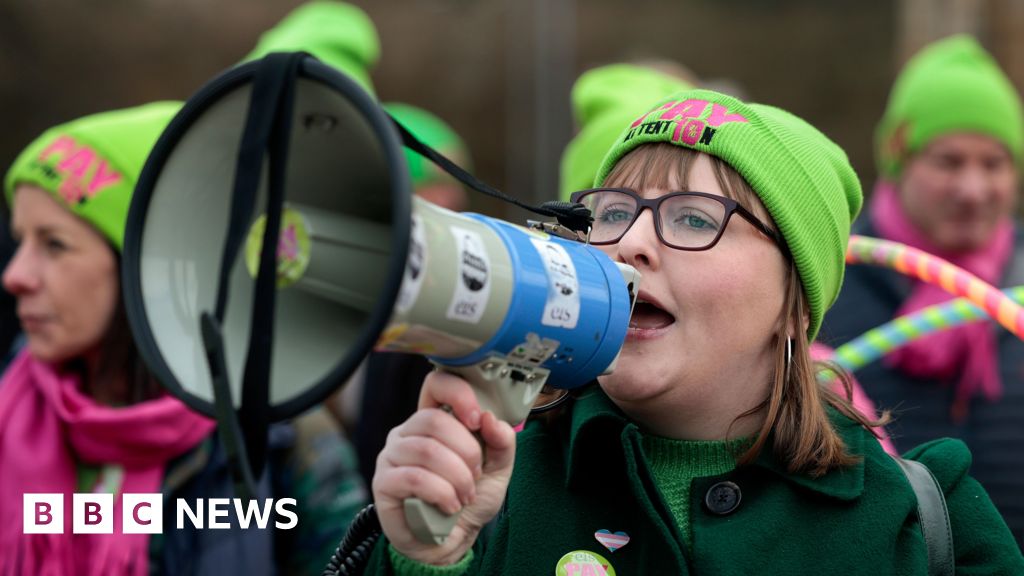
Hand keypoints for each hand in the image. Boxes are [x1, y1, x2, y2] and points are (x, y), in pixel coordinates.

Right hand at [372, 370, 516, 564]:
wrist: (451, 540)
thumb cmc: (468, 499)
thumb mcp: (497, 469)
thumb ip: (501, 442)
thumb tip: (490, 418)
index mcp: (434, 421)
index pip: (436, 385)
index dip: (458, 395)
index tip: (478, 419)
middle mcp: (408, 433)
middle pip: (434, 420)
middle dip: (466, 451)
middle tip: (476, 474)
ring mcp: (391, 456)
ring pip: (426, 450)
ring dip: (457, 476)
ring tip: (465, 495)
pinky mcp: (383, 483)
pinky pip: (413, 478)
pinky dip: (441, 493)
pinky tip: (450, 506)